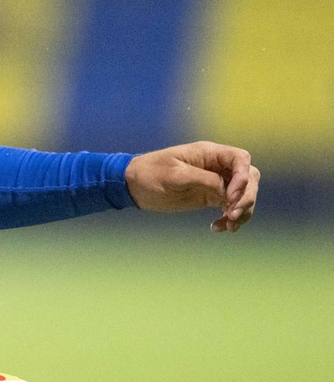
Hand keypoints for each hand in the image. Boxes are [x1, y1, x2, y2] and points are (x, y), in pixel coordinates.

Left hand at [124, 141, 259, 232]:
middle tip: (232, 215)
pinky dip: (230, 218)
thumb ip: (204, 180)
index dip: (243, 177)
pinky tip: (219, 228)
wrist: (132, 185)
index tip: (230, 197)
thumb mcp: (175, 175)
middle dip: (246, 197)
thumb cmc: (150, 174)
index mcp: (209, 153)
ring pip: (243, 194)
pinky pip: (230, 206)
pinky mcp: (210, 197)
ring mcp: (215, 181)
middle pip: (248, 178)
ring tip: (229, 225)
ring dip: (242, 211)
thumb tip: (228, 191)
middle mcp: (216, 166)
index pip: (240, 159)